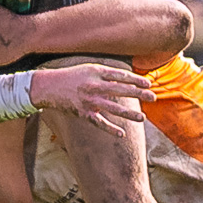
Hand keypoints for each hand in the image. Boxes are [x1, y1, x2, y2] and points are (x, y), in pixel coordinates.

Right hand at [27, 63, 153, 134]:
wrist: (48, 87)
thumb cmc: (71, 76)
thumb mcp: (88, 69)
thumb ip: (106, 74)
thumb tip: (126, 79)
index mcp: (96, 72)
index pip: (120, 75)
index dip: (136, 79)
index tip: (148, 83)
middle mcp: (93, 86)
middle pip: (121, 90)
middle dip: (139, 94)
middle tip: (153, 97)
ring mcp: (89, 100)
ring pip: (113, 108)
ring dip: (129, 114)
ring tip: (143, 118)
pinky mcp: (83, 113)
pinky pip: (99, 122)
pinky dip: (110, 129)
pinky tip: (121, 134)